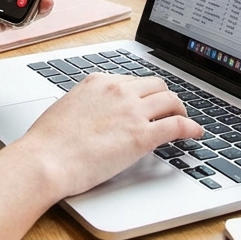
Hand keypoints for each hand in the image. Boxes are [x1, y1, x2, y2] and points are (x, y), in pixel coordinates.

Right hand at [0, 74, 202, 238]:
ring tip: (183, 120)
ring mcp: (132, 111)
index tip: (148, 100)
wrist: (45, 159)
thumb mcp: (67, 108)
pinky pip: (177, 125)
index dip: (144, 92)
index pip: (133, 80)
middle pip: (157, 85)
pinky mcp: (142, 135)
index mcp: (98, 81)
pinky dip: (191, 128)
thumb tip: (95, 114)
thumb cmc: (47, 142)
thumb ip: (87, 105)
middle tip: (169, 109)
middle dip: (165, 97)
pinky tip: (195, 133)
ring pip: (171, 100)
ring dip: (180, 110)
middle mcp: (118, 90)